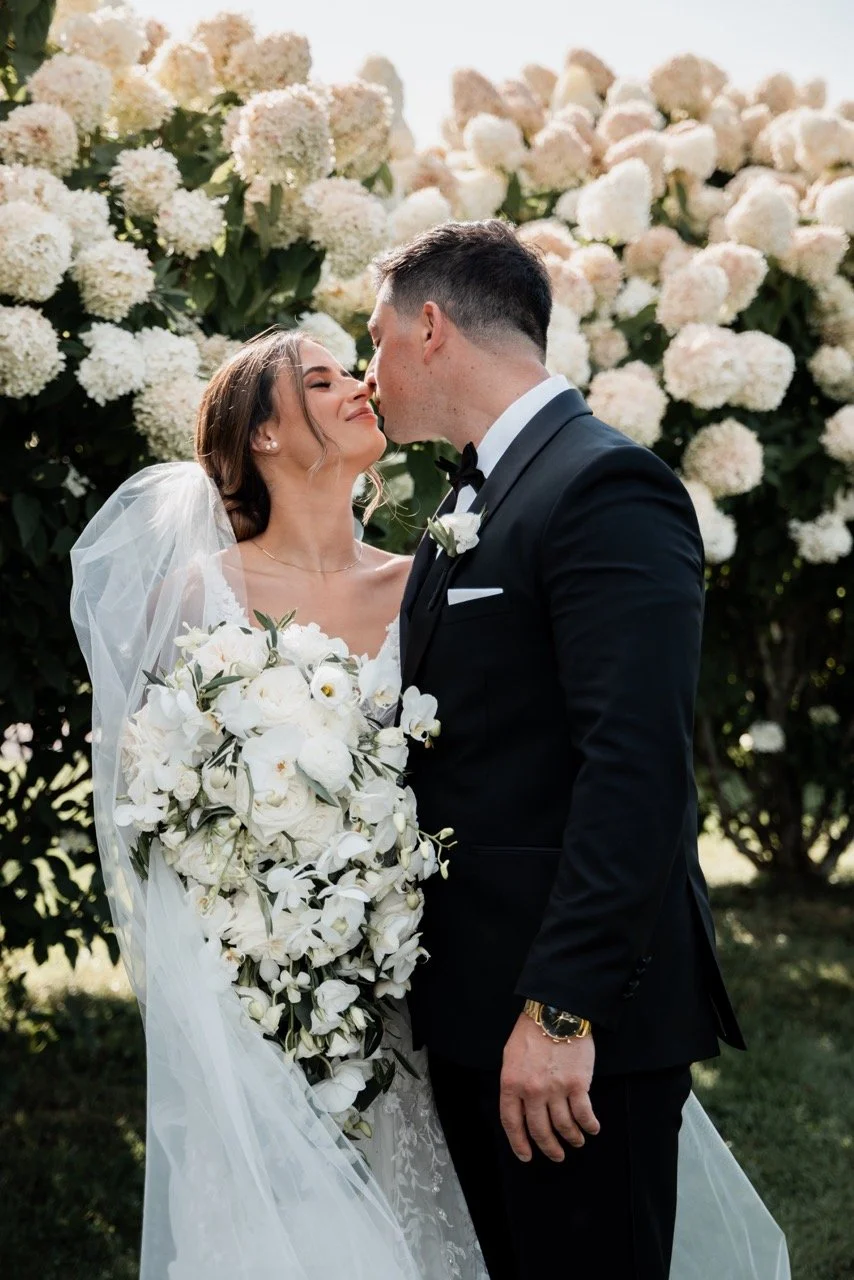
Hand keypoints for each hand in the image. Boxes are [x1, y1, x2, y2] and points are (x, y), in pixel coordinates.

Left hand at [500, 1012, 599, 1162]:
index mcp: (511, 1083)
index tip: (526, 1156)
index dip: (519, 1143)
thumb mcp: (511, 1057)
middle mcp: (532, 1091)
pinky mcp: (578, 1084)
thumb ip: (514, 1083)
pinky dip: (588, 1126)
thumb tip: (519, 1108)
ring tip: (576, 1142)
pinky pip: (583, 1114)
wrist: (556, 1012)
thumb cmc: (532, 1031)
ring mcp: (555, 1089)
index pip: (512, 1122)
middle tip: (556, 1155)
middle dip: (548, 1147)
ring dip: (571, 1138)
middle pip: (539, 1130)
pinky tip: (592, 1129)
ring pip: (563, 1126)